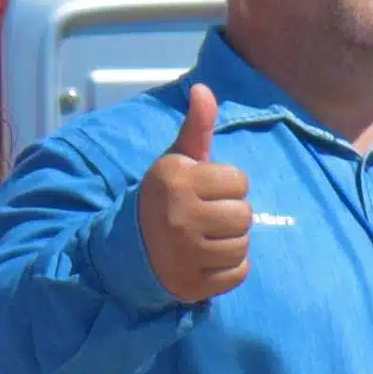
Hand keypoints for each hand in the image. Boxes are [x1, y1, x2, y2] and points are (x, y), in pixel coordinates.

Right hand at [137, 84, 253, 303]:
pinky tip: (208, 259)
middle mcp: (179, 216)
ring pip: (243, 246)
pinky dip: (229, 268)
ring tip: (207, 237)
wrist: (128, 247)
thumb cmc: (164, 197)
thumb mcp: (176, 160)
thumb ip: (196, 127)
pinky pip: (238, 273)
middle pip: (244, 215)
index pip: (240, 182)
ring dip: (231, 242)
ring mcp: (184, 254)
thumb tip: (203, 89)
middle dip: (231, 215)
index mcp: (176, 180)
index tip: (204, 191)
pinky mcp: (191, 284)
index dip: (227, 186)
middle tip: (207, 217)